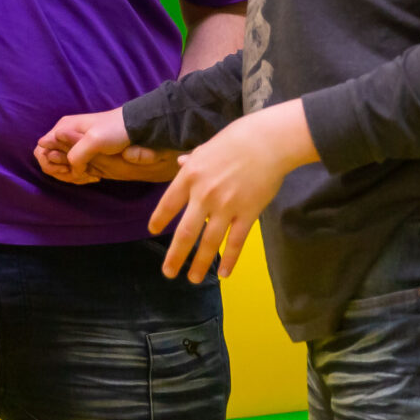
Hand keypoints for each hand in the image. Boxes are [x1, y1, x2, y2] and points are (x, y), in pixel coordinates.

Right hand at [35, 109, 181, 184]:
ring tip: (89, 176)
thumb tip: (68, 167)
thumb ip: (76, 154)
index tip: (71, 169)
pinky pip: (71, 167)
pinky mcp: (82, 151)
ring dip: (71, 175)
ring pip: (60, 165)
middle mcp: (63, 134)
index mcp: (62, 128)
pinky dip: (77, 174)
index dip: (53, 165)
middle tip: (82, 175)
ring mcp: (72, 143)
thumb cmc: (115, 130)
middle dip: (62, 172)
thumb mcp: (94, 141)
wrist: (135, 127)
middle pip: (48, 160)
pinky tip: (92, 175)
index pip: (41, 151)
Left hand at [148, 103, 317, 282]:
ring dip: (200, 264)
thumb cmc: (236, 140)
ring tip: (194, 279)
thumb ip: (191, 161)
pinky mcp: (248, 214)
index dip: (159, 219)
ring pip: (209, 242)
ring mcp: (226, 207)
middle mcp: (204, 195)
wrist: (267, 142)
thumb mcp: (205, 148)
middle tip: (168, 272)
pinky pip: (236, 242)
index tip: (152, 230)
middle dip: (175, 256)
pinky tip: (224, 274)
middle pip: (185, 232)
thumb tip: (179, 163)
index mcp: (190, 176)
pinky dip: (229, 260)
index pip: (168, 204)